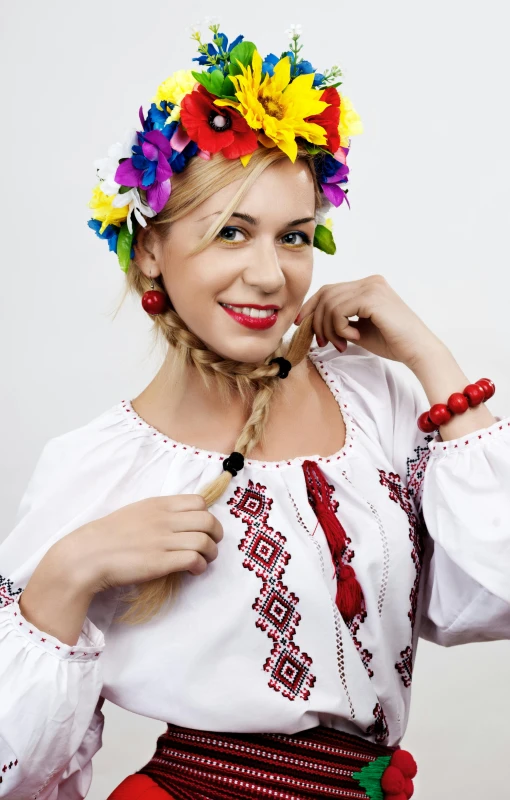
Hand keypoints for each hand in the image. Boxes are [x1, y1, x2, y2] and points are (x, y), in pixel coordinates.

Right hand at [57, 494, 223, 594]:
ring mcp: (163, 540)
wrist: (87, 555)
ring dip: (211, 553)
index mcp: (158, 504)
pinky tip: (194, 570)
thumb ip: (158, 514)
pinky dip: (200, 565)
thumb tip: (179, 522)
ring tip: (204, 560)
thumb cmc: (107, 536)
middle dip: (216, 534)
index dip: (206, 515)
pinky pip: (194, 559)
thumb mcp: (135, 513)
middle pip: (208, 520)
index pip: (199, 502)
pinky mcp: (161, 562)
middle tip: (211, 545)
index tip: (202, 527)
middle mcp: (164, 519)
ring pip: (205, 541)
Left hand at [294, 274, 444, 368]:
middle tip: (323, 342)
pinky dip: (339, 328)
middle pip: (325, 294)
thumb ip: (339, 322)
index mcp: (367, 286)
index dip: (311, 306)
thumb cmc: (392, 342)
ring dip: (329, 328)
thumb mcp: (358, 329)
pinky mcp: (372, 297)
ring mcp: (371, 287)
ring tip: (342, 344)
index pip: (329, 289)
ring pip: (329, 303)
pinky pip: (339, 311)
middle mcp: (369, 281)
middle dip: (317, 320)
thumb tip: (312, 323)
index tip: (302, 324)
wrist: (417, 351)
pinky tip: (353, 337)